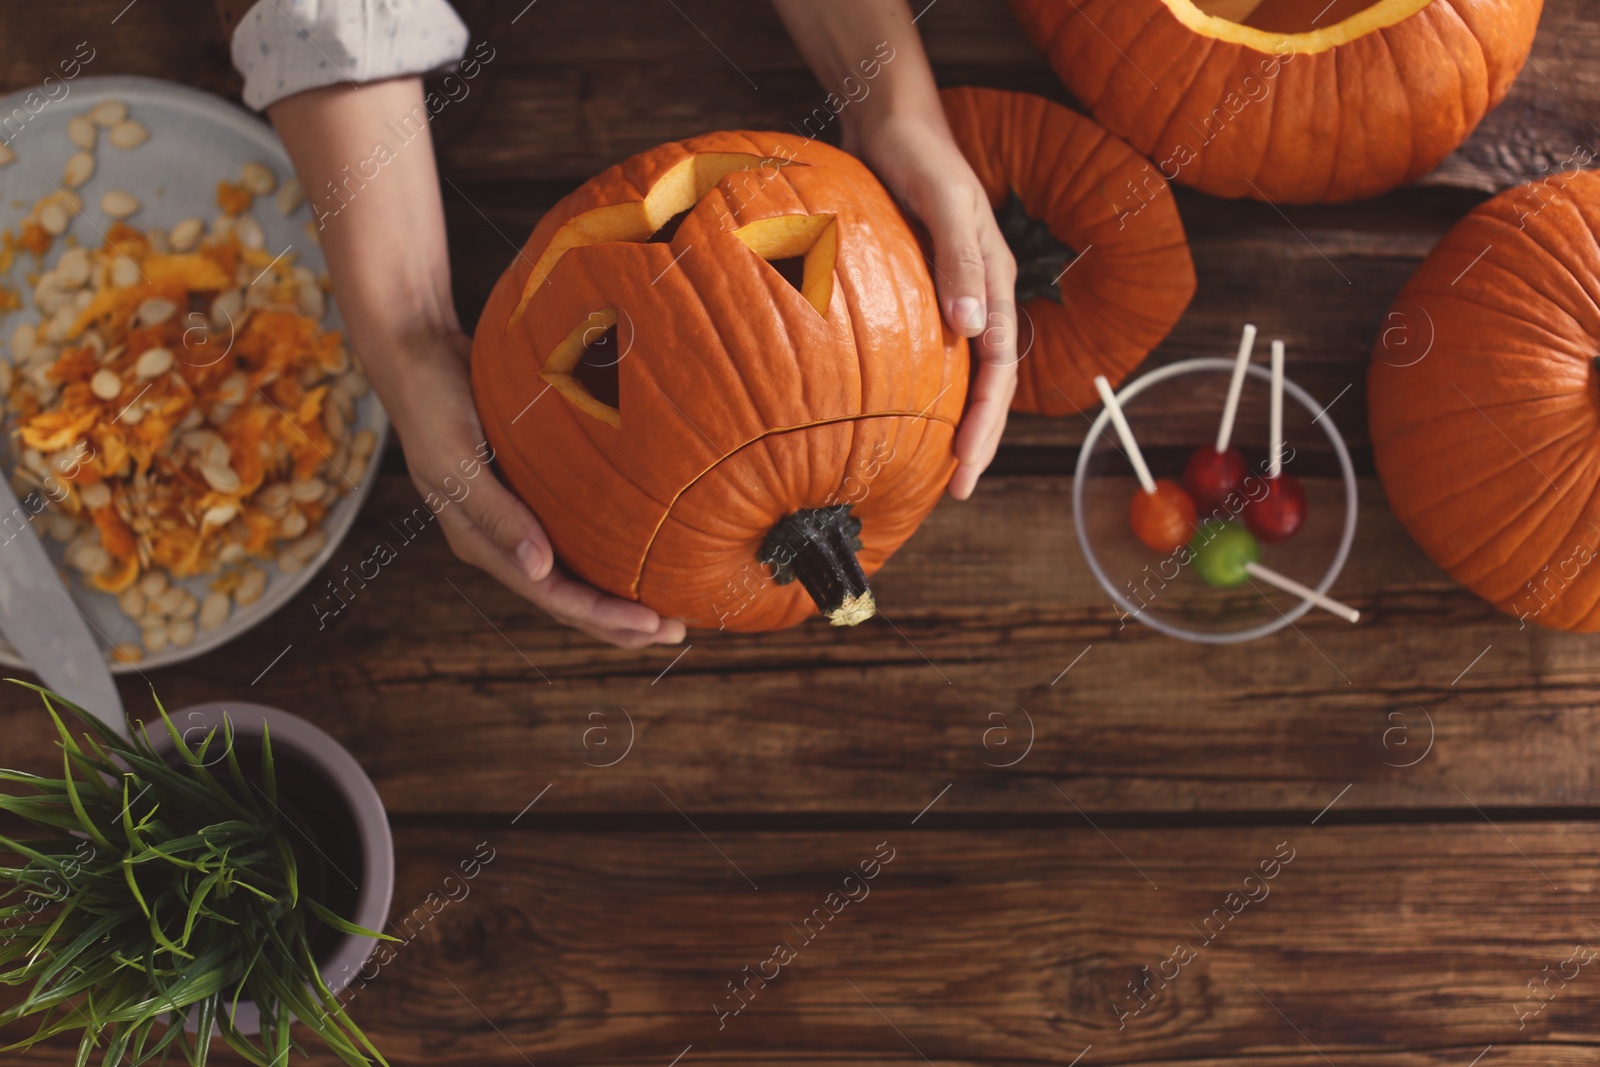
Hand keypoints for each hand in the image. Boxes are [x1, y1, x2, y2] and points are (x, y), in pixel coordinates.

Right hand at [382, 329, 686, 648]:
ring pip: (573, 572)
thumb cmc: (432, 403)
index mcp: (480, 543)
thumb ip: (496, 515)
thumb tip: (540, 570)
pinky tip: (643, 548)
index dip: (602, 616)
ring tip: (667, 606)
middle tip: (676, 632)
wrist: (419, 354)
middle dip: (619, 622)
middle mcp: (502, 540)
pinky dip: (608, 551)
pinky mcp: (531, 490)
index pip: (551, 596)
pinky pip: (575, 534)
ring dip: (617, 595)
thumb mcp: (454, 460)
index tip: (653, 623)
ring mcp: (517, 518)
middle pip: (567, 598)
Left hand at [844, 108, 1018, 499]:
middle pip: (984, 383)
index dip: (986, 421)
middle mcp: (977, 296)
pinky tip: (892, 412)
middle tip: (954, 490)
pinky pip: (923, 350)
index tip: (965, 466)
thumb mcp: (944, 200)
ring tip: (930, 467)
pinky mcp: (916, 291)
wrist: (887, 122)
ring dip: (949, 419)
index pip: (998, 368)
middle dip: (975, 439)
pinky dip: (918, 386)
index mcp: (994, 281)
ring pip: (957, 372)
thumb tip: (969, 329)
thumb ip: (959, 259)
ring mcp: (948, 296)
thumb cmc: (918, 155)